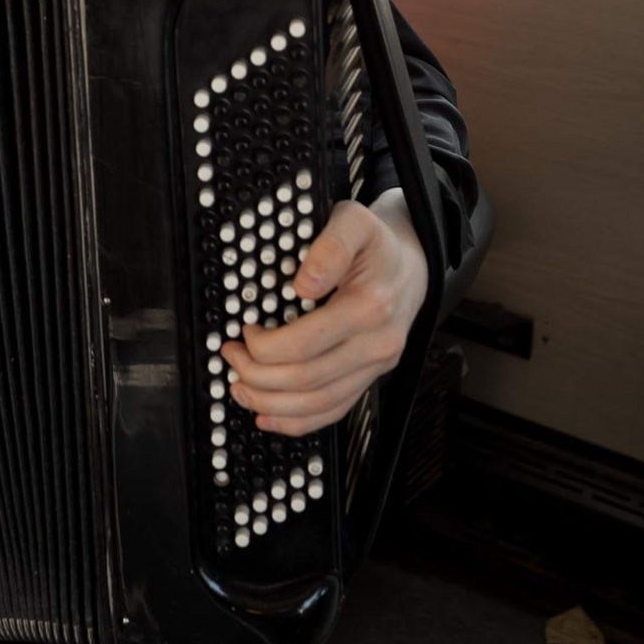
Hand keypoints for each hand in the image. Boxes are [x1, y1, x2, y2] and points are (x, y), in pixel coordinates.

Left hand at [222, 191, 427, 437]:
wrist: (410, 266)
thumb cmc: (375, 245)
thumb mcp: (354, 222)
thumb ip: (330, 246)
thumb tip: (303, 283)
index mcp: (368, 307)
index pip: (304, 345)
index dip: (263, 347)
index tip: (245, 330)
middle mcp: (376, 343)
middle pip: (306, 380)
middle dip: (257, 374)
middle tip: (232, 356)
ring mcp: (376, 366)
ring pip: (317, 403)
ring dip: (270, 402)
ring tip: (240, 387)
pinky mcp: (371, 377)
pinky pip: (335, 411)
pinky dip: (297, 421)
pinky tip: (268, 415)